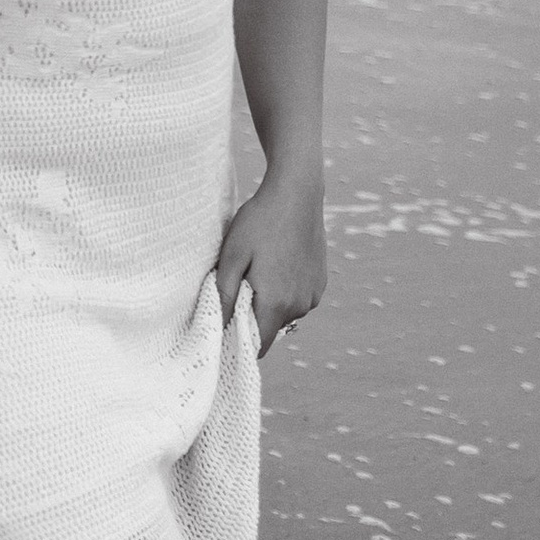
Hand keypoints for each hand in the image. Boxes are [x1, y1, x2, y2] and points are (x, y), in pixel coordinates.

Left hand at [214, 174, 326, 357]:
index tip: (226, 327)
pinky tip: (277, 263)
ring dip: (270, 302)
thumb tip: (219, 325)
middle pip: (271, 328)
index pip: (259, 345)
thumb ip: (225, 295)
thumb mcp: (232, 256)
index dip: (240, 341)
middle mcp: (300, 306)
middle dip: (253, 317)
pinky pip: (298, 298)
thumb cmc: (259, 222)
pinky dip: (286, 290)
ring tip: (260, 269)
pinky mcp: (321, 282)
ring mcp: (313, 295)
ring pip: (285, 313)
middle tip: (240, 285)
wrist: (296, 194)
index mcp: (276, 303)